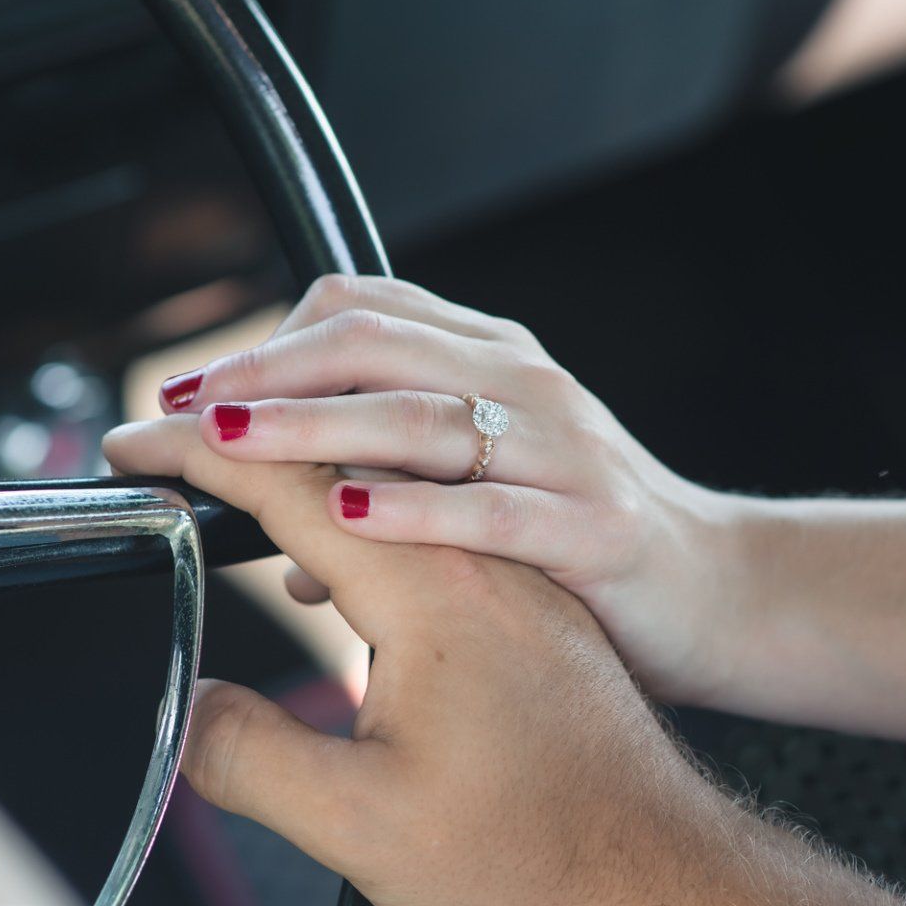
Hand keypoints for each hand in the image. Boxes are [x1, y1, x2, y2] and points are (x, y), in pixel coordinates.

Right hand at [105, 422, 905, 905]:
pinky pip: (429, 501)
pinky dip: (359, 483)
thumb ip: (252, 758)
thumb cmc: (534, 851)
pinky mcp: (525, 593)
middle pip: (342, 444)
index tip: (131, 448)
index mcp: (431, 592)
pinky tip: (328, 521)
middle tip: (161, 425)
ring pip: (391, 465)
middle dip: (241, 419)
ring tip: (229, 450)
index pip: (289, 482)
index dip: (195, 456)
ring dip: (303, 443)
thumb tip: (184, 709)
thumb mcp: (363, 828)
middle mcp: (474, 557)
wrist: (662, 867)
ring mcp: (506, 568)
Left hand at [107, 275, 738, 705]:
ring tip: (234, 441)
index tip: (186, 389)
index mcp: (492, 364)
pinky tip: (354, 516)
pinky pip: (496, 510)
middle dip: (263, 372)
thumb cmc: (588, 544)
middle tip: (179, 408)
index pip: (363, 310)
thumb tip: (292, 547)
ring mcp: (563, 452)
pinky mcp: (594, 528)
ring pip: (423, 416)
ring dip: (315, 425)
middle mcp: (524, 387)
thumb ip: (393, 496)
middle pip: (375, 346)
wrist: (725, 595)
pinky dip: (419, 510)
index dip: (263, 341)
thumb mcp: (484, 498)